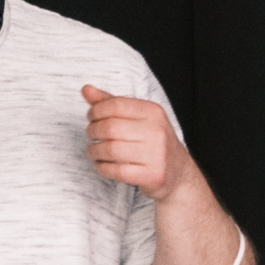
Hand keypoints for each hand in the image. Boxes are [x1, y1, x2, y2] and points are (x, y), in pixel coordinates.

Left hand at [83, 85, 193, 200]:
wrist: (178, 173)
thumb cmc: (152, 141)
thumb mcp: (138, 117)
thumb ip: (111, 102)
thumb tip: (86, 89)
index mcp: (153, 112)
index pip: (116, 105)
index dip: (96, 110)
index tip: (91, 117)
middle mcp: (156, 131)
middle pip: (110, 127)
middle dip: (92, 131)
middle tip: (91, 135)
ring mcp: (155, 154)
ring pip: (110, 149)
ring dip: (94, 151)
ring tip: (93, 151)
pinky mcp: (151, 175)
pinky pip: (116, 170)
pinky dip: (102, 167)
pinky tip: (102, 164)